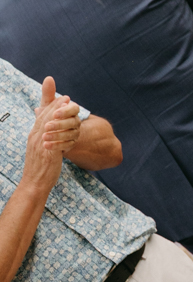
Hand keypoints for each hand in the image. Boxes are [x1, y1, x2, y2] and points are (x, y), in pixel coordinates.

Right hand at [22, 78, 80, 192]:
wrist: (34, 184)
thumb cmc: (39, 167)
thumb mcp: (39, 149)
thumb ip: (44, 138)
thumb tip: (48, 130)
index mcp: (33, 137)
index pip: (41, 117)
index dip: (51, 107)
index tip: (61, 98)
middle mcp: (35, 138)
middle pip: (44, 117)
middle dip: (55, 105)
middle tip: (66, 97)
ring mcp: (39, 145)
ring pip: (48, 124)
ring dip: (59, 112)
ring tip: (69, 105)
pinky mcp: (47, 153)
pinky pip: (54, 138)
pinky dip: (61, 128)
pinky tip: (70, 123)